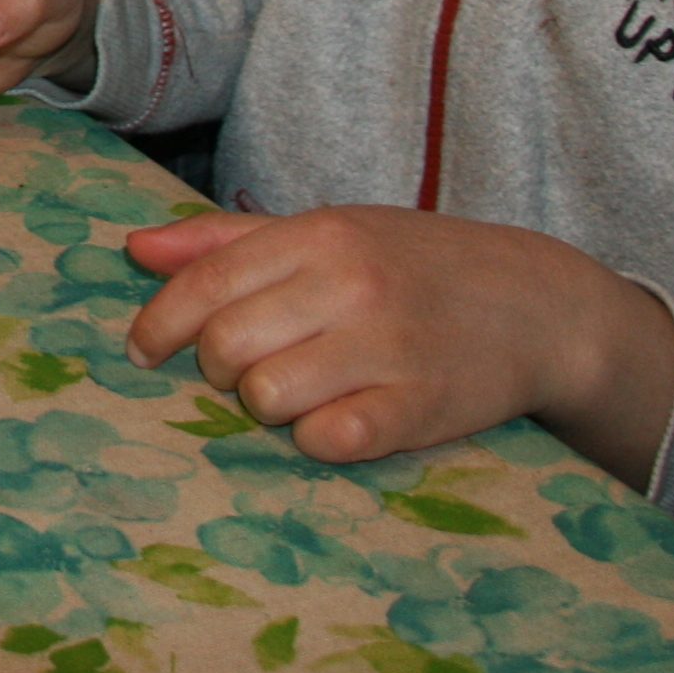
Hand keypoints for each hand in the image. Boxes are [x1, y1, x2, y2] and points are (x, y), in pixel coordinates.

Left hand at [121, 205, 673, 481]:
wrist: (538, 305)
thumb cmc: (414, 265)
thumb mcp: (328, 231)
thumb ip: (226, 241)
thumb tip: (135, 250)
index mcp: (319, 235)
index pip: (206, 282)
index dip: (160, 323)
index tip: (143, 351)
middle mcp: (350, 285)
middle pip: (226, 346)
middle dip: (216, 369)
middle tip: (240, 371)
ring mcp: (388, 347)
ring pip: (267, 397)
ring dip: (266, 405)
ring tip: (295, 392)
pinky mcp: (420, 408)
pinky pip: (328, 441)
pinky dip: (318, 440)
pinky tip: (335, 421)